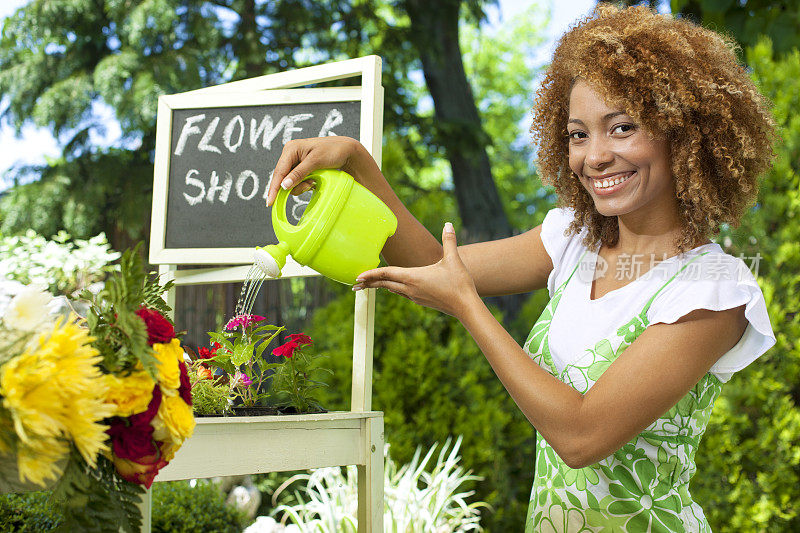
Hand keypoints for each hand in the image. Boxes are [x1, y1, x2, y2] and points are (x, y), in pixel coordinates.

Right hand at [266, 136, 369, 206]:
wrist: (347, 151)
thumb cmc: (333, 151)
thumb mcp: (316, 161)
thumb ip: (299, 173)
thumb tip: (284, 186)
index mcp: (291, 149)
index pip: (279, 172)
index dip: (274, 188)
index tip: (270, 202)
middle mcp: (291, 155)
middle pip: (283, 178)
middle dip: (295, 185)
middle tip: (310, 185)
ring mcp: (296, 162)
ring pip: (291, 182)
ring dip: (302, 185)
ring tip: (315, 181)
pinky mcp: (302, 168)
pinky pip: (298, 181)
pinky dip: (306, 184)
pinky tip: (315, 181)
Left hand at [353, 223, 478, 318]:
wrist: (466, 307)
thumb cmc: (459, 284)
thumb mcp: (453, 259)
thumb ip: (449, 240)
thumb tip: (448, 224)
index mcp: (413, 277)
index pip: (387, 274)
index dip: (371, 274)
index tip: (357, 276)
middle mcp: (410, 288)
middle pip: (384, 284)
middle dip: (369, 284)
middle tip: (354, 285)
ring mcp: (415, 296)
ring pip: (392, 289)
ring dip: (380, 286)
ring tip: (369, 285)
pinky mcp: (421, 301)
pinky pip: (402, 293)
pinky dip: (393, 288)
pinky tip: (393, 287)